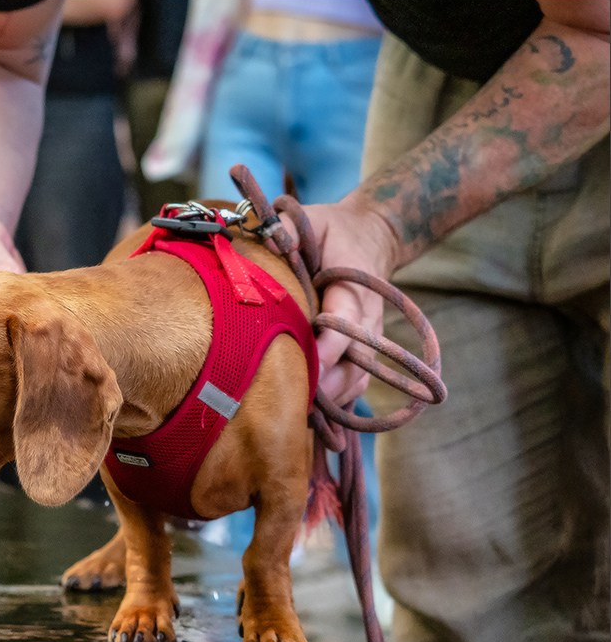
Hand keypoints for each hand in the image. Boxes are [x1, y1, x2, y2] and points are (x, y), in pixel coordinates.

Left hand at [285, 199, 399, 406]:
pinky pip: (355, 386)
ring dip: (330, 400)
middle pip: (354, 364)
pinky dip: (336, 404)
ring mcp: (370, 340)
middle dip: (326, 385)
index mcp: (355, 289)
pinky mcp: (364, 352)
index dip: (329, 349)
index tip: (309, 367)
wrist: (367, 237)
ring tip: (298, 415)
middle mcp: (369, 320)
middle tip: (293, 403)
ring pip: (357, 381)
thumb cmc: (331, 231)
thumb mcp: (312, 221)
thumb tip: (272, 239)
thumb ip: (291, 228)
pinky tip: (311, 421)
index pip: (346, 325)